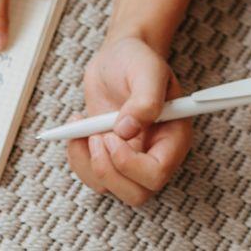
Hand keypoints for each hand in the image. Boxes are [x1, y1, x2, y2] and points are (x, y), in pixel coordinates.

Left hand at [66, 34, 190, 204]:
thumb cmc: (138, 60)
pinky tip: (77, 129)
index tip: (112, 136)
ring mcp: (130, 159)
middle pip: (136, 193)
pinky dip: (77, 157)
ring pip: (110, 188)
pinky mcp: (108, 156)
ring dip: (88, 162)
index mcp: (173, 137)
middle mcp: (155, 154)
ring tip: (83, 126)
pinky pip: (91, 176)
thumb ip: (145, 99)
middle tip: (97, 137)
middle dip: (109, 170)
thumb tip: (127, 129)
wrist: (119, 56)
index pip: (158, 172)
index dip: (131, 164)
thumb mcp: (147, 70)